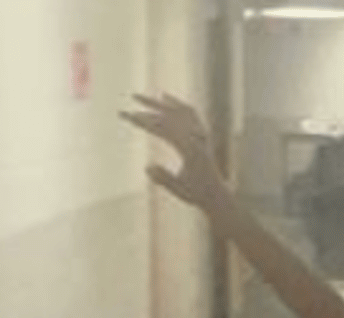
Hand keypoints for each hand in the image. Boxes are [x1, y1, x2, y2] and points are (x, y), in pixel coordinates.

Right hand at [120, 93, 225, 209]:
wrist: (217, 194)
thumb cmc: (196, 194)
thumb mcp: (178, 189)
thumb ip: (163, 178)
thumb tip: (147, 167)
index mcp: (189, 148)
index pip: (162, 128)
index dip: (143, 121)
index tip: (128, 116)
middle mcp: (196, 136)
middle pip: (167, 116)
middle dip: (145, 111)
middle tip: (126, 109)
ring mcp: (200, 133)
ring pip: (177, 110)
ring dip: (158, 103)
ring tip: (139, 97)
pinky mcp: (202, 133)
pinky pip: (189, 112)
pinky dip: (176, 103)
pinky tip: (165, 98)